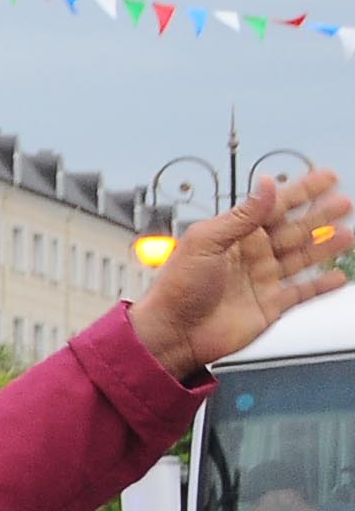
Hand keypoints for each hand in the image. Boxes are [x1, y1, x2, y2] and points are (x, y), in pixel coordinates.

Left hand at [128, 167, 349, 380]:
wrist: (173, 332)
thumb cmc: (177, 286)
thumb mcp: (207, 242)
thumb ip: (242, 215)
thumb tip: (267, 184)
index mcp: (234, 235)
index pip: (274, 207)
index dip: (301, 192)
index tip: (326, 177)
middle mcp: (251, 255)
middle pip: (294, 229)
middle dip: (320, 215)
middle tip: (345, 202)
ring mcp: (262, 280)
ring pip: (303, 257)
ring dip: (326, 245)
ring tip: (349, 234)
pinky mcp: (270, 305)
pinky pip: (302, 292)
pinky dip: (321, 285)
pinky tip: (339, 276)